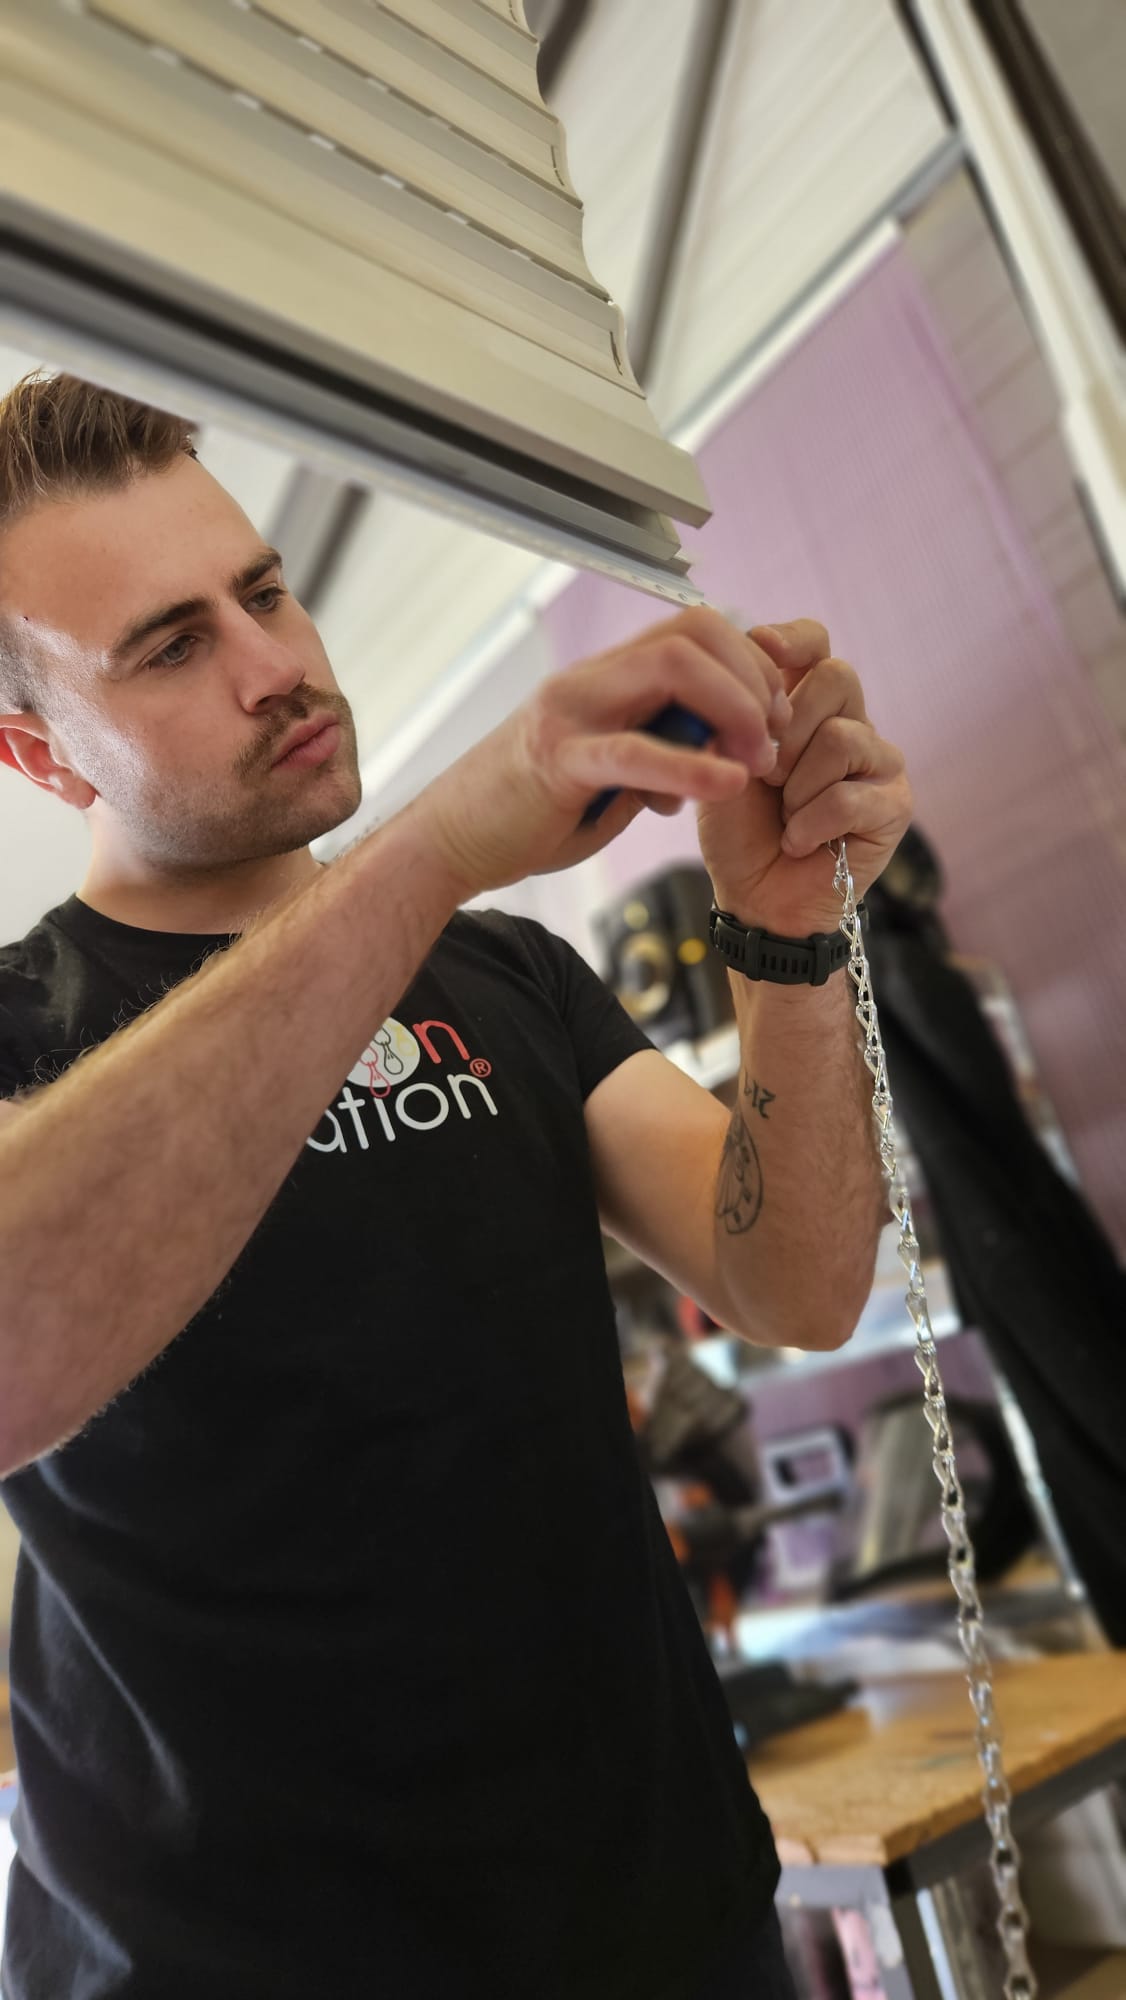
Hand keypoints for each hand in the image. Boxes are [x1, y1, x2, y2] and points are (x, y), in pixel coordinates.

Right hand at [417, 608, 785, 896]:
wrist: (452, 843)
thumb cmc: (531, 811)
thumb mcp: (611, 775)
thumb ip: (660, 751)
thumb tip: (718, 748)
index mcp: (604, 677)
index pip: (694, 629)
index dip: (750, 663)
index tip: (774, 717)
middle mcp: (588, 679)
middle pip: (694, 632)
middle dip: (752, 680)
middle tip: (774, 739)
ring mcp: (568, 713)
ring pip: (673, 668)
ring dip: (734, 710)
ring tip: (755, 763)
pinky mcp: (556, 761)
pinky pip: (635, 751)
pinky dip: (691, 766)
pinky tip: (726, 785)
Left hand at [697, 619, 911, 933]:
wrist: (756, 899)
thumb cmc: (740, 832)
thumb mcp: (721, 763)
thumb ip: (734, 714)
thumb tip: (746, 659)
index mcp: (808, 706)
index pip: (817, 643)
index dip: (792, 639)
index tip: (761, 647)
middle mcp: (851, 723)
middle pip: (838, 677)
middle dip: (787, 727)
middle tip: (764, 774)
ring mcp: (879, 763)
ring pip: (843, 737)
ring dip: (797, 785)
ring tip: (784, 816)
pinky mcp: (895, 804)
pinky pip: (850, 795)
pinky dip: (811, 824)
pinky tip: (797, 842)